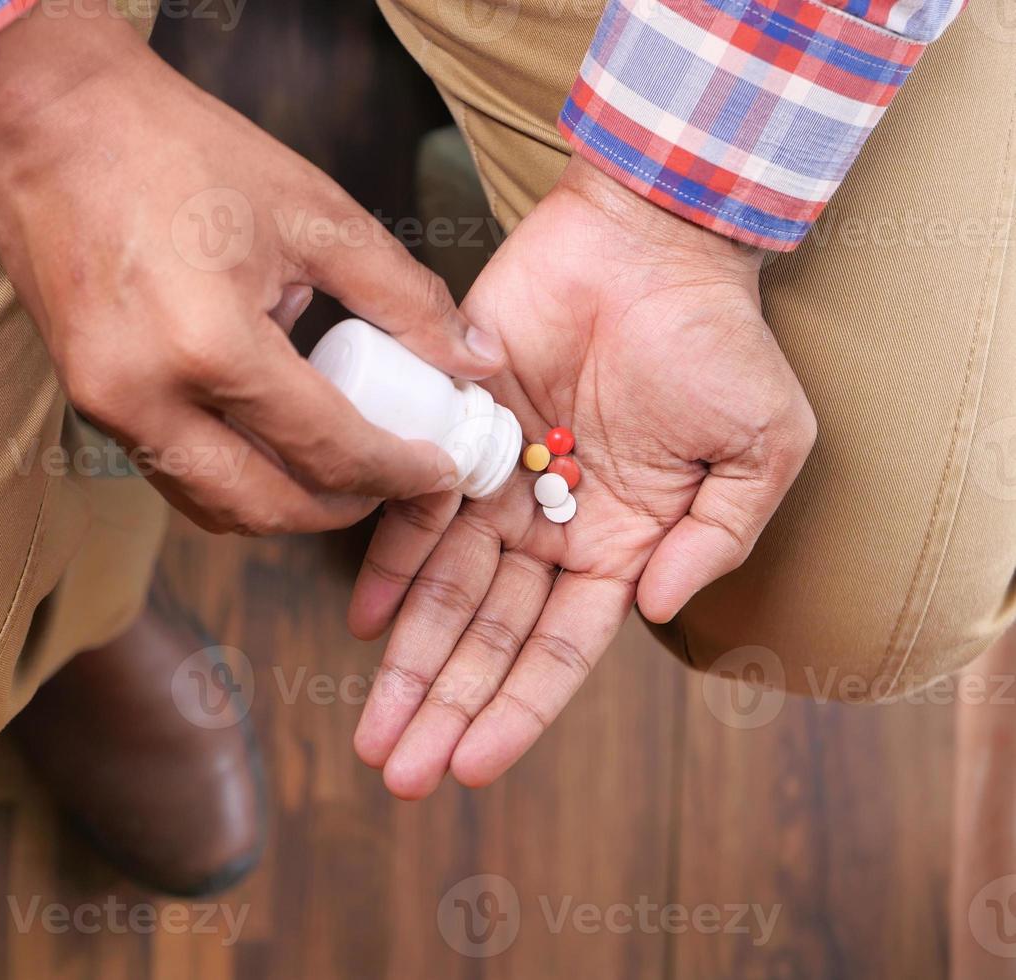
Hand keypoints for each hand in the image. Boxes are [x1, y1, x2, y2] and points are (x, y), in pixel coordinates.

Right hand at [0, 4, 502, 534]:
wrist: (53, 122)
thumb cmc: (180, 151)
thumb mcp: (313, 213)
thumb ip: (403, 296)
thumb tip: (472, 359)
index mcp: (211, 345)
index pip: (327, 448)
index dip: (397, 472)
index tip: (439, 473)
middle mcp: (147, 396)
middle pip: (264, 507)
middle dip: (340, 508)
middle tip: (392, 482)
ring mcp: (106, 407)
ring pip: (210, 503)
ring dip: (282, 502)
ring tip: (338, 465)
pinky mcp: (87, 402)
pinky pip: (171, 470)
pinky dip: (231, 473)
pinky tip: (272, 436)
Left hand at [348, 157, 815, 797]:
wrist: (651, 238)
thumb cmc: (716, 341)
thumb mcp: (759, 448)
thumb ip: (716, 536)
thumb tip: (660, 608)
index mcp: (623, 547)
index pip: (561, 649)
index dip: (518, 709)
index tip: (474, 766)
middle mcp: (552, 528)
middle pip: (489, 636)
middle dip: (446, 706)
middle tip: (400, 771)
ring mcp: (500, 484)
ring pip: (445, 590)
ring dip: (409, 662)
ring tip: (374, 729)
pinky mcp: (457, 431)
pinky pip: (416, 508)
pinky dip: (387, 563)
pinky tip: (365, 623)